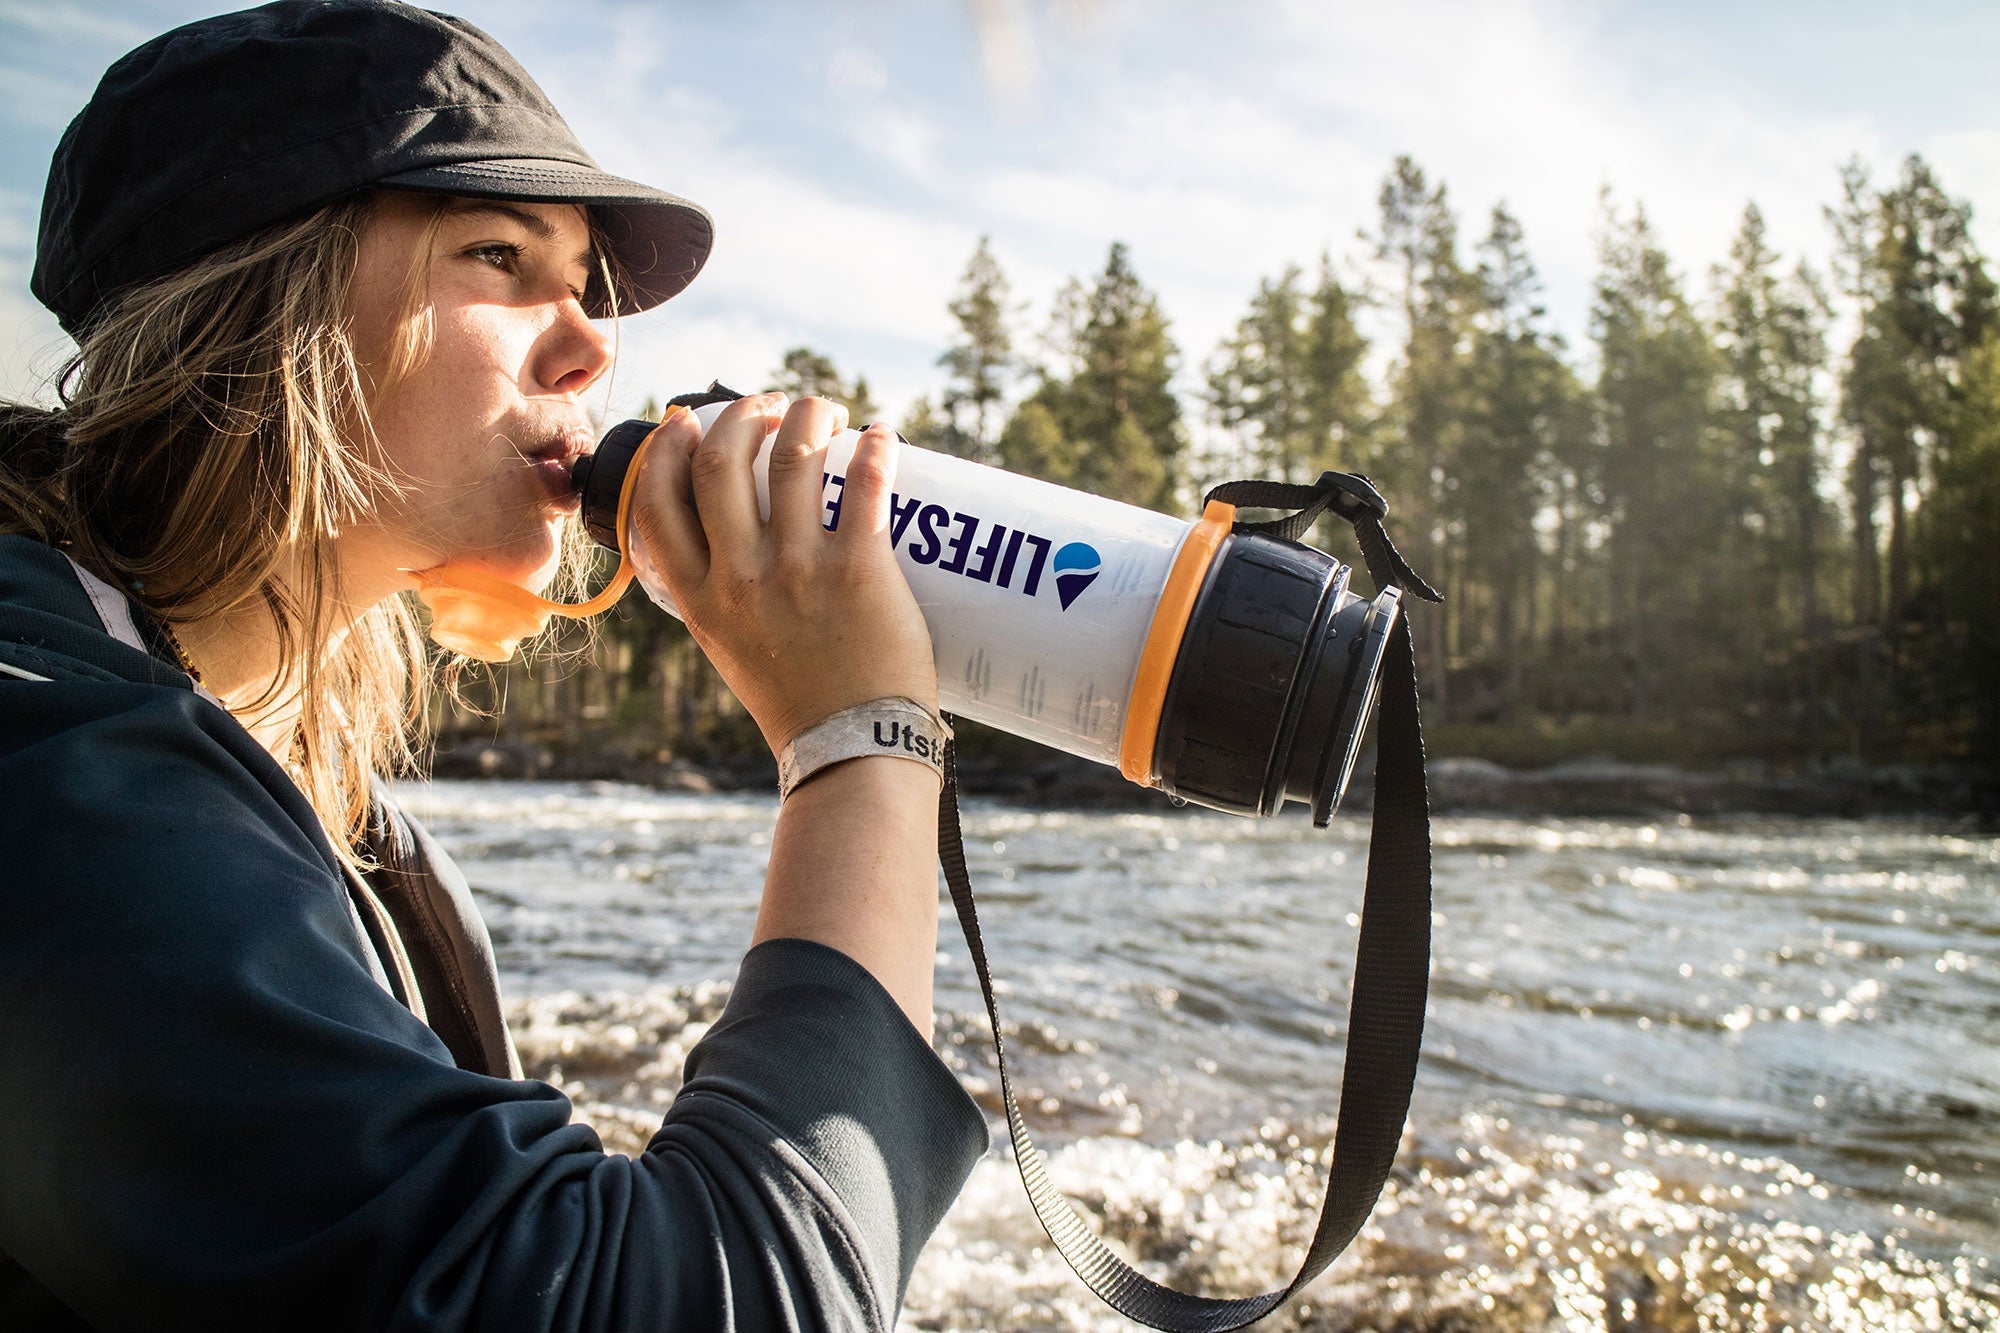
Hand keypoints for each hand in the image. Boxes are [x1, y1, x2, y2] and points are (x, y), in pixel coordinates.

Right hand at [627, 394, 937, 755]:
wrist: (853, 750)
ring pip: (792, 457)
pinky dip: (875, 449)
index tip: (689, 419)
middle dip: (742, 414)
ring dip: (808, 414)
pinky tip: (882, 436)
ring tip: (824, 408)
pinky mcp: (859, 568)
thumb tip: (735, 547)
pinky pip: (864, 485)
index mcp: (699, 598)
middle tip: (770, 406)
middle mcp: (739, 577)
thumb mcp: (732, 650)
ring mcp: (798, 570)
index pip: (657, 500)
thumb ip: (722, 598)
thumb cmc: (800, 705)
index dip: (668, 448)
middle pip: (722, 461)